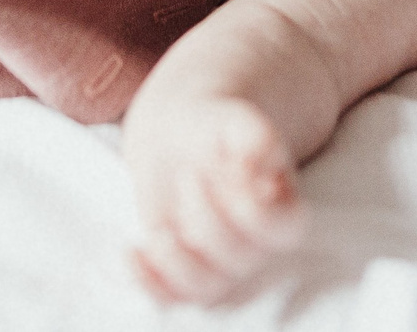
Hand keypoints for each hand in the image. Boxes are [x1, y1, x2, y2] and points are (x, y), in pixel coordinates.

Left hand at [124, 96, 306, 305]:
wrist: (179, 136)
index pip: (283, 230)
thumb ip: (257, 134)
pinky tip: (133, 251)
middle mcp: (256, 244)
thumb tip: (263, 160)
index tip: (224, 169)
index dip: (250, 209)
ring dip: (178, 263)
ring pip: (208, 288)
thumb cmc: (215, 128)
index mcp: (281, 206)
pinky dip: (150, 282)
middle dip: (206, 220)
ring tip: (160, 229)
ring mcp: (220, 264)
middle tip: (187, 175)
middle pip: (241, 259)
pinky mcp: (185, 270)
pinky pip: (172, 296)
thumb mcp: (236, 119)